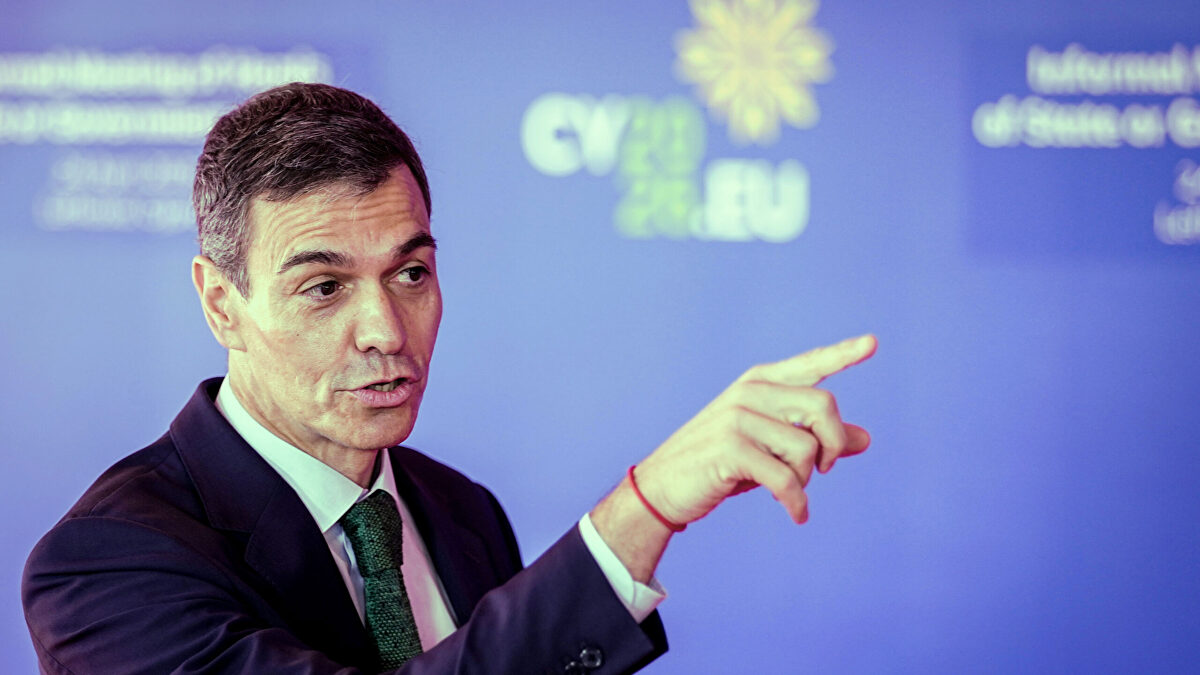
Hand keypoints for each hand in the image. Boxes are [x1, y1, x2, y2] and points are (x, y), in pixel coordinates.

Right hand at [634, 334, 876, 525]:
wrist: (661, 487)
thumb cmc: (720, 465)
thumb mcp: (770, 448)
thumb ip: (815, 438)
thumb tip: (866, 439)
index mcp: (759, 382)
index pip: (809, 364)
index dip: (842, 354)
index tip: (872, 343)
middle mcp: (750, 392)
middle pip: (823, 406)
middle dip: (833, 444)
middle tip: (825, 469)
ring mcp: (738, 417)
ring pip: (806, 447)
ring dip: (805, 478)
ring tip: (787, 490)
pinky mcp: (731, 448)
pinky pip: (785, 478)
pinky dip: (796, 501)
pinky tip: (796, 514)